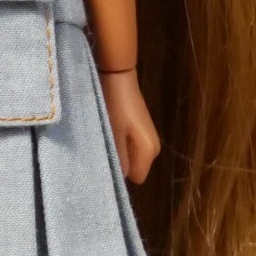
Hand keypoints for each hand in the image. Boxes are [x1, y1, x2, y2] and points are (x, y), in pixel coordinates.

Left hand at [98, 68, 159, 183]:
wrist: (118, 76)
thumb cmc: (114, 104)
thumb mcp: (112, 132)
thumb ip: (117, 157)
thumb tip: (117, 179)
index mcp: (149, 151)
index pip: (136, 178)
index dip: (120, 173)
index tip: (106, 161)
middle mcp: (154, 148)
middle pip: (134, 169)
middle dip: (119, 162)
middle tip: (102, 148)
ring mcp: (149, 139)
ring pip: (131, 158)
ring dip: (118, 152)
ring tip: (104, 138)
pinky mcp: (142, 131)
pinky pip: (130, 147)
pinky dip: (120, 143)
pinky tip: (110, 131)